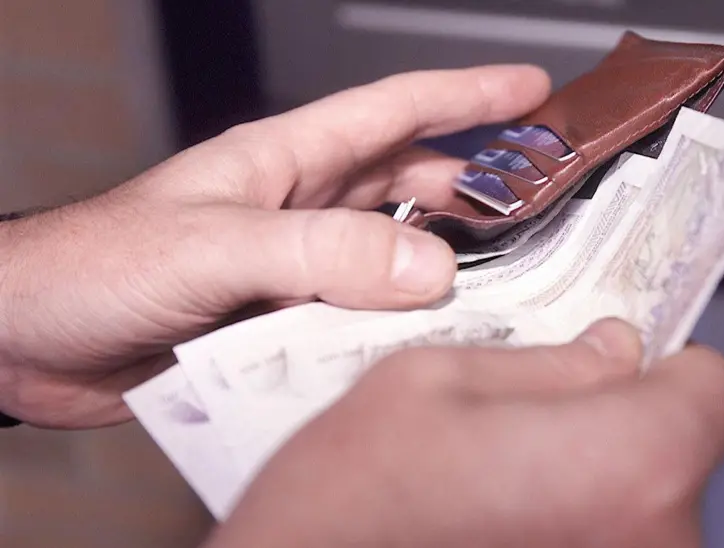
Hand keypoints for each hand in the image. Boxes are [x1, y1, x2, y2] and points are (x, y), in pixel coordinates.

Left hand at [0, 65, 551, 427]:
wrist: (27, 340)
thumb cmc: (93, 266)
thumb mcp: (214, 246)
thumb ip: (319, 253)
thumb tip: (425, 267)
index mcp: (284, 162)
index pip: (393, 111)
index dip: (466, 96)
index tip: (530, 90)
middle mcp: (298, 209)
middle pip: (407, 181)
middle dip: (475, 183)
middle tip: (537, 200)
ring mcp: (293, 267)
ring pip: (391, 252)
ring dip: (442, 261)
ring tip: (501, 278)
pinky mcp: (281, 321)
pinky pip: (361, 314)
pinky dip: (398, 325)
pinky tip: (425, 343)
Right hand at [204, 319, 723, 547]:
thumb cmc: (345, 512)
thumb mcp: (428, 385)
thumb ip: (544, 362)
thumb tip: (615, 352)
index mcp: (630, 461)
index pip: (714, 391)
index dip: (665, 367)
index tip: (617, 367)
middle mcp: (659, 543)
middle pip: (677, 454)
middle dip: (618, 428)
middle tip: (529, 431)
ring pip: (643, 511)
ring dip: (592, 492)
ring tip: (500, 495)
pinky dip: (573, 535)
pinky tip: (502, 535)